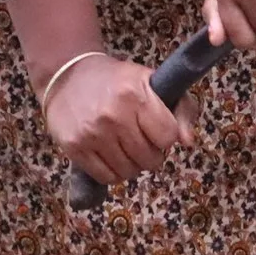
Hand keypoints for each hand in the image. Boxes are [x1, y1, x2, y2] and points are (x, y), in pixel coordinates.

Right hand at [43, 55, 189, 185]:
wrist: (67, 76)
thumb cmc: (116, 81)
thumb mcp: (150, 82)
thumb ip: (180, 108)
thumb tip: (188, 141)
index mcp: (135, 94)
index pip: (168, 136)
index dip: (165, 135)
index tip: (156, 128)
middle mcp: (113, 115)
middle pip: (150, 159)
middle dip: (150, 152)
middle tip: (139, 137)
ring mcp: (92, 133)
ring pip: (129, 172)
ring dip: (132, 164)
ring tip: (124, 145)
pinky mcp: (74, 148)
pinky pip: (106, 177)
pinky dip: (113, 171)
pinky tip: (110, 153)